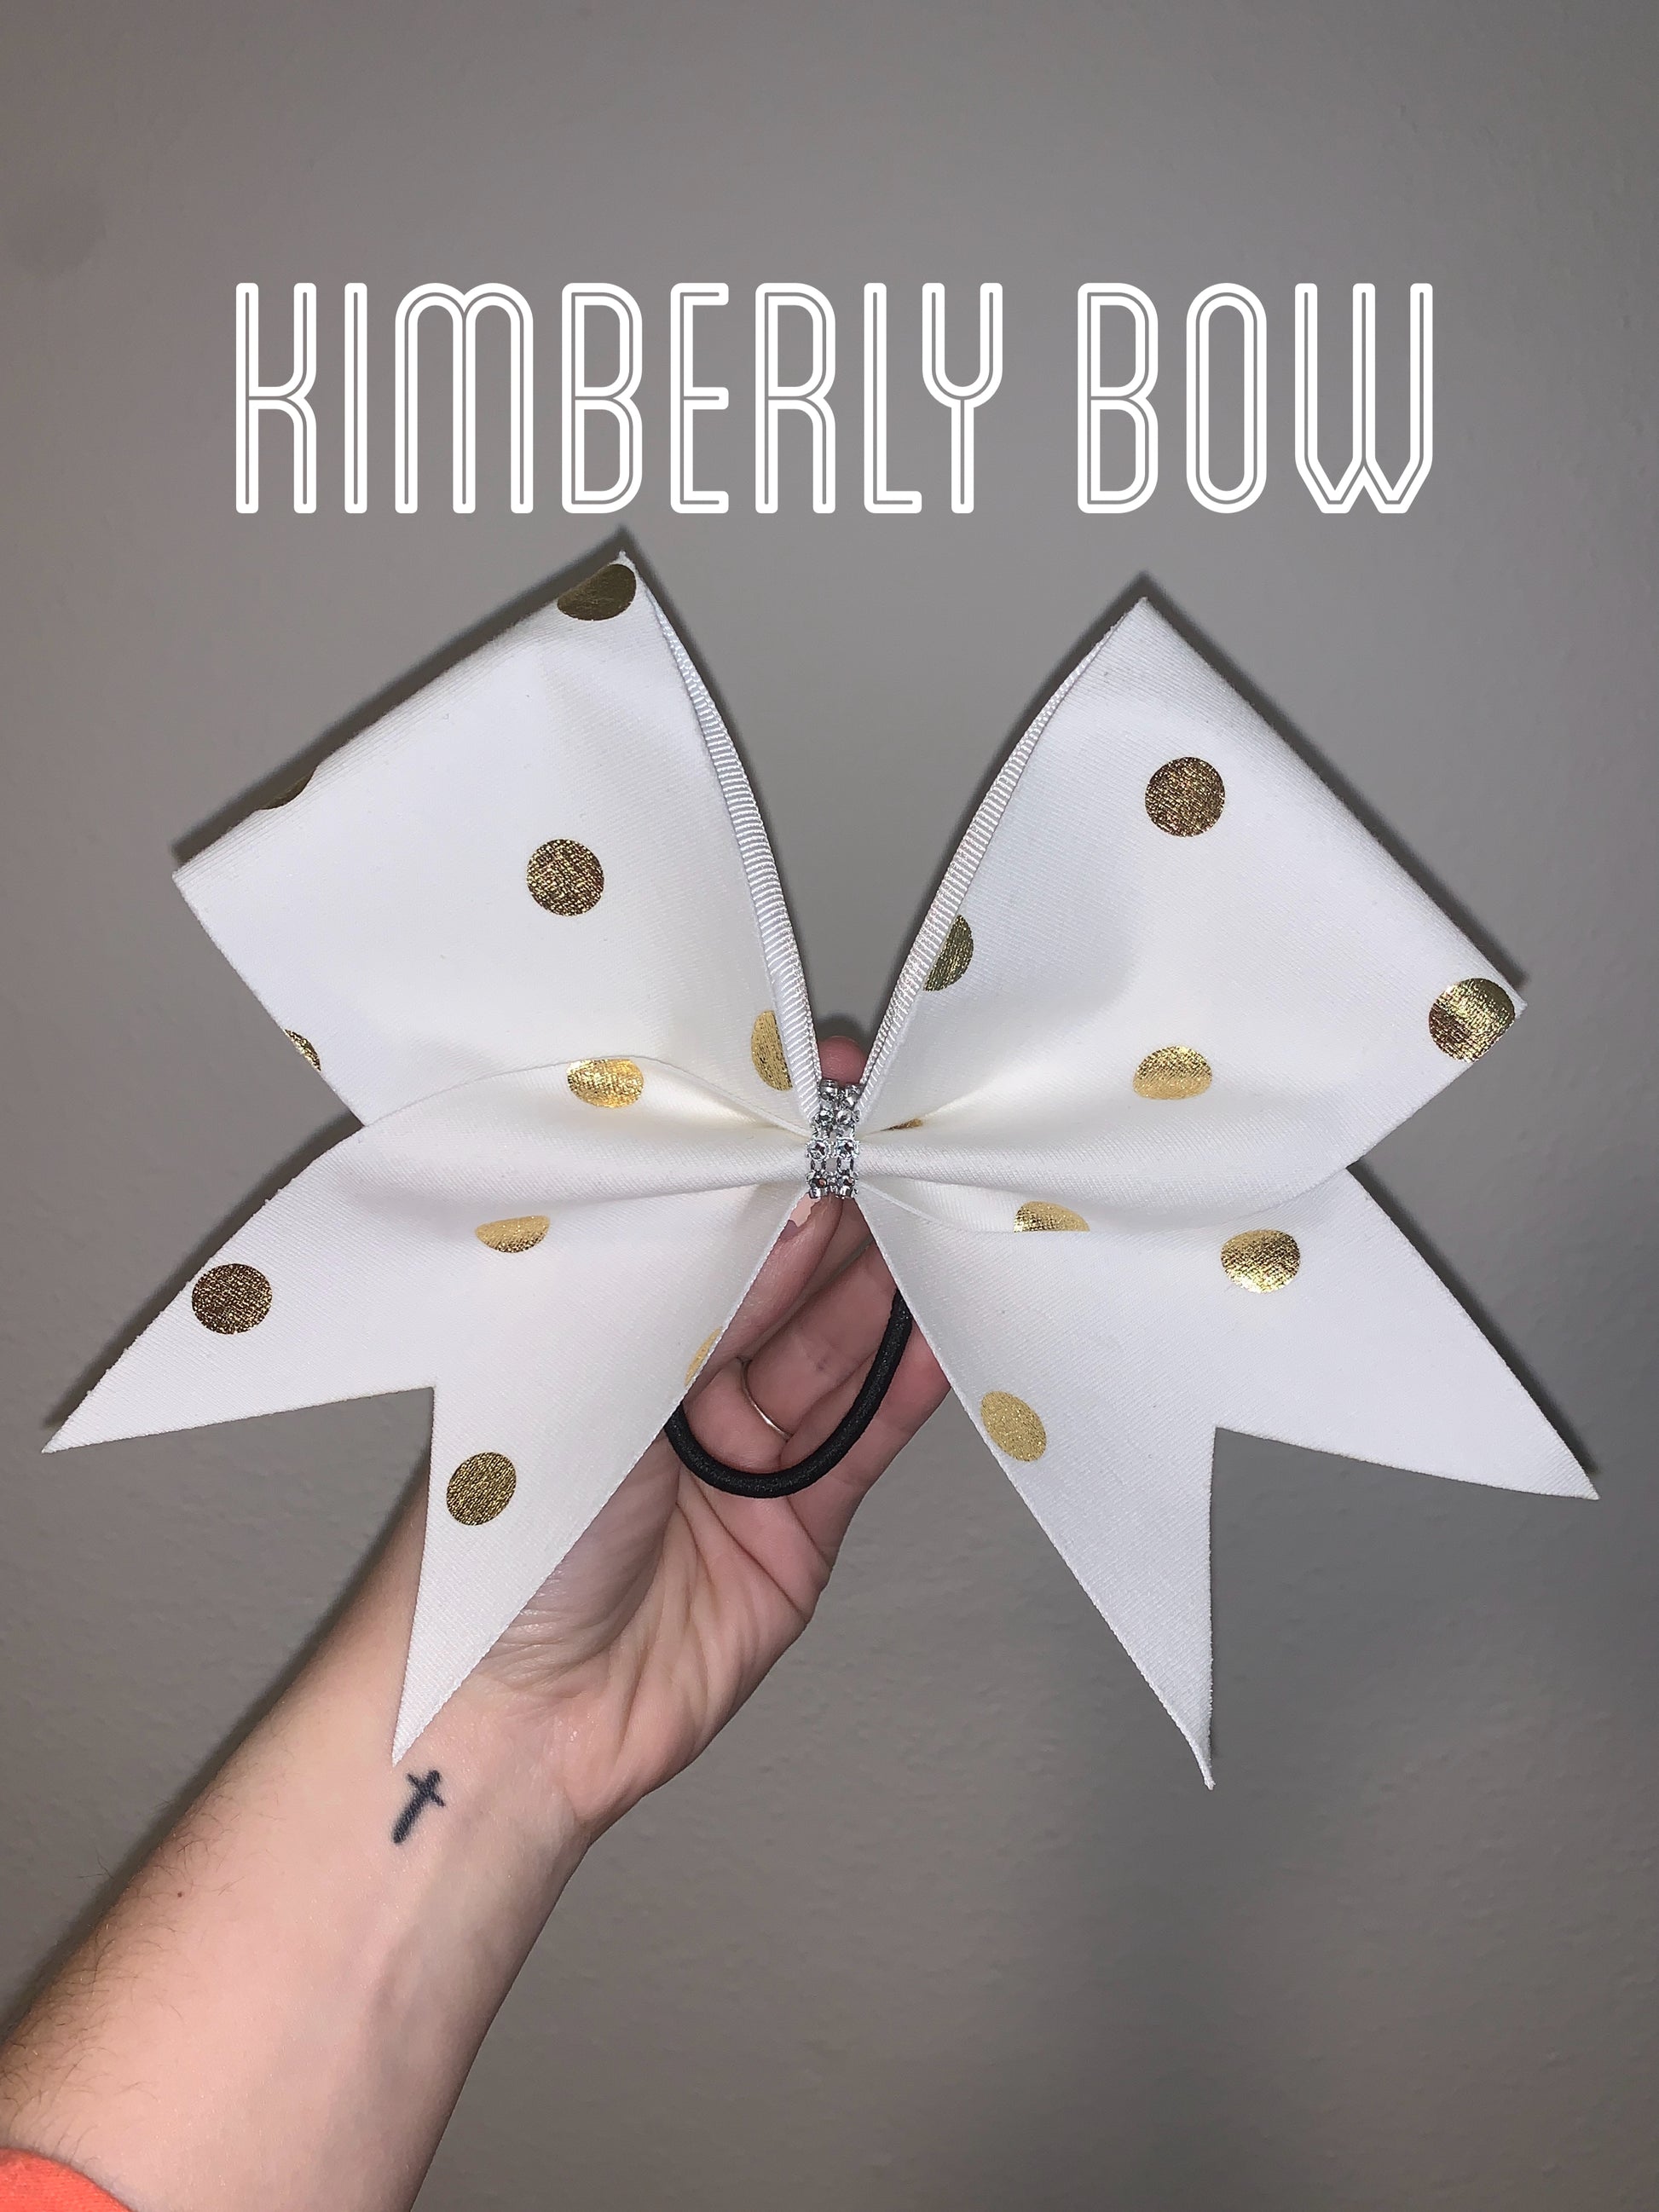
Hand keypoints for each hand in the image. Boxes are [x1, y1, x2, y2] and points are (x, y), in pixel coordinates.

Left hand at [460, 1033, 948, 1838]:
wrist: (512, 1720)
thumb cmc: (506, 1542)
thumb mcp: (606, 1385)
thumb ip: (709, 1296)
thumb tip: (793, 1194)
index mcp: (609, 1328)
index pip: (710, 1222)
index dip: (772, 1155)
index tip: (831, 1088)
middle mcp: (678, 1381)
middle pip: (784, 1279)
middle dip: (848, 1207)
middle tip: (908, 1134)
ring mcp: (744, 1452)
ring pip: (833, 1348)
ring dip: (892, 1283)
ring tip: (946, 1206)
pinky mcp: (798, 1522)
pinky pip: (867, 1437)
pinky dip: (911, 1383)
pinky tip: (951, 1322)